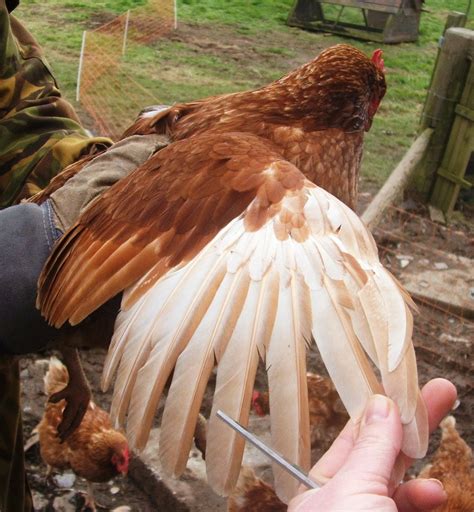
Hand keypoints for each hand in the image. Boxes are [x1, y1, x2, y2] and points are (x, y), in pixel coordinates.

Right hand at [49, 346, 90, 441]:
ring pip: (70, 411)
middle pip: (75, 419)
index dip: (70, 431)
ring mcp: (79, 394)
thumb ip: (73, 409)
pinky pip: (62, 394)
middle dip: (67, 430)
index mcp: (85, 404)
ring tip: (58, 431)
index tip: (62, 439)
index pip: (78, 421)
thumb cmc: (75, 385)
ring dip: (64, 422)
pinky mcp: (72, 387)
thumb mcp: (76, 398)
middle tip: (59, 439)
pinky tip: (50, 401)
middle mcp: (84, 400)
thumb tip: (68, 423)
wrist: (78, 370)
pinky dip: (56, 397)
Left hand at [288, 378, 456, 511]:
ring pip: (400, 479)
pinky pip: (411, 504)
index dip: (378, 412)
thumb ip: (371, 449)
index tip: (398, 389)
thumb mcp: (353, 489)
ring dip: (420, 459)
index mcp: (320, 488)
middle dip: (411, 423)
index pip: (353, 438)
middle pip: (382, 453)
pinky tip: (433, 492)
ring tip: (438, 432)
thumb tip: (381, 404)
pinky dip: (423, 495)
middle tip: (437, 393)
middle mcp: (346, 500)